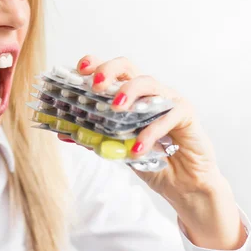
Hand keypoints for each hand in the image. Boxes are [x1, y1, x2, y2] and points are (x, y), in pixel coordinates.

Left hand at [57, 56, 246, 249]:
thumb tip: (63, 132)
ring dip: (129, 92)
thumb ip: (95, 138)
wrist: (182, 185)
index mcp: (129, 95)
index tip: (79, 69)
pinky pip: (167, 116)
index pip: (110, 72)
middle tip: (96, 85)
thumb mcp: (117, 150)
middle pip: (128, 67)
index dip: (95, 64)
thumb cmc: (150, 161)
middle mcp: (148, 92)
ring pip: (148, 83)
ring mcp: (168, 99)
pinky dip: (150, 132)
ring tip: (115, 109)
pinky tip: (137, 149)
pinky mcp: (186, 113)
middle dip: (109, 70)